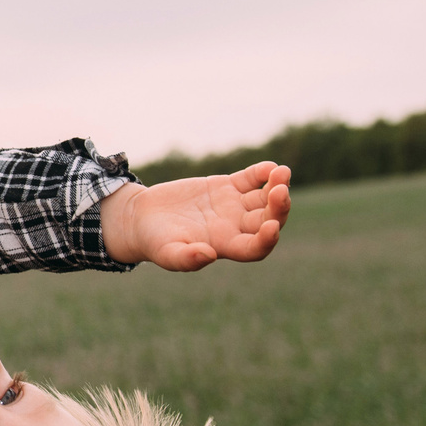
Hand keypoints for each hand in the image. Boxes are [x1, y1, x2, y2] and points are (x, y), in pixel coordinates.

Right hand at [101, 161, 292, 270]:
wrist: (143, 218)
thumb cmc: (154, 241)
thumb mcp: (166, 253)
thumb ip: (186, 258)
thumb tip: (209, 255)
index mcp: (225, 245)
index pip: (255, 247)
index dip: (267, 239)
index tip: (272, 226)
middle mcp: (235, 226)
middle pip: (268, 219)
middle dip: (278, 207)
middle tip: (281, 191)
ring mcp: (233, 205)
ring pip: (264, 197)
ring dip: (277, 186)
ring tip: (282, 172)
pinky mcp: (226, 187)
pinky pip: (250, 179)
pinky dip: (262, 172)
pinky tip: (270, 166)